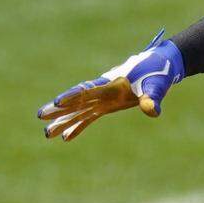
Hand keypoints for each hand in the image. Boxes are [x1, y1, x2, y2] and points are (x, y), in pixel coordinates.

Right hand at [37, 30, 185, 141]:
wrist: (163, 65)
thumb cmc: (159, 72)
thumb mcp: (157, 84)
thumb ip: (152, 96)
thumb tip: (151, 111)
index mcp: (113, 82)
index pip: (90, 90)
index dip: (74, 96)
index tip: (58, 102)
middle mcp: (104, 90)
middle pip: (78, 100)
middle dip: (60, 109)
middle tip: (41, 116)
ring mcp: (105, 98)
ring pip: (80, 110)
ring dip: (65, 121)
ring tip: (47, 134)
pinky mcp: (109, 104)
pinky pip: (90, 116)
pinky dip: (79, 126)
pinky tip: (66, 137)